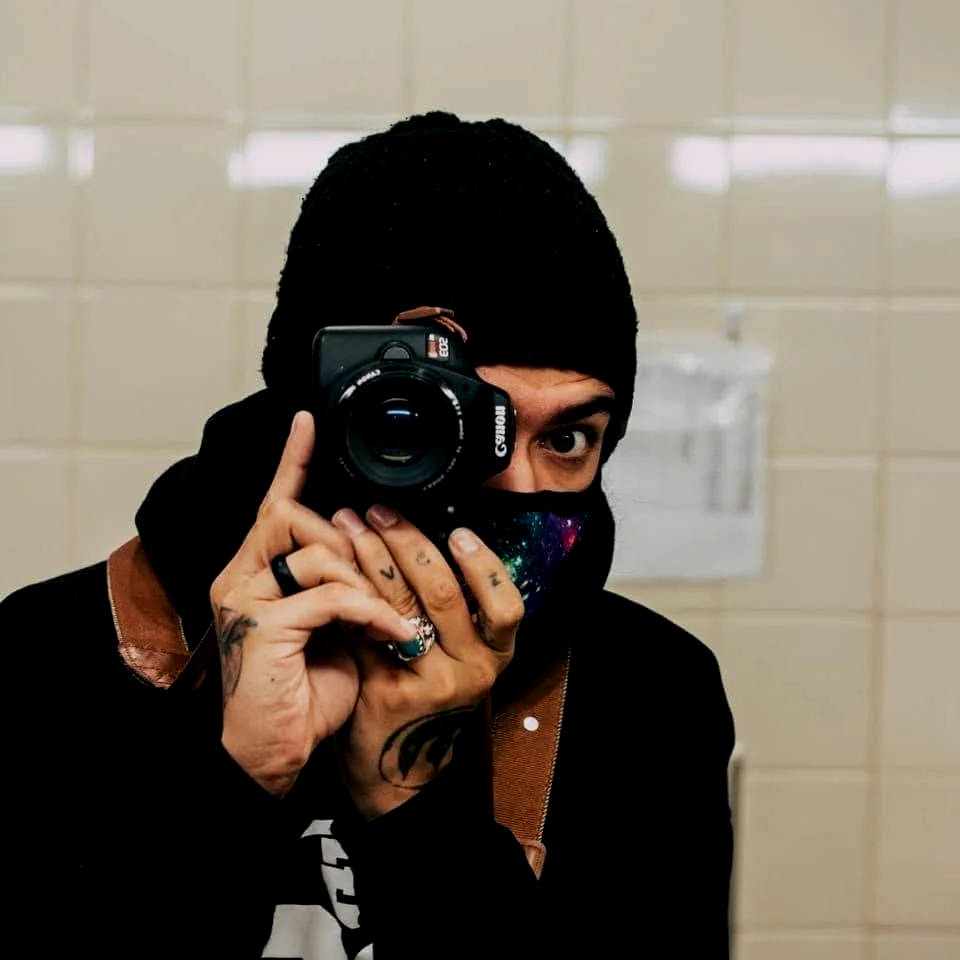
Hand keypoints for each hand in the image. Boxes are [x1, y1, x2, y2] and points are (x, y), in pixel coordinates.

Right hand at [209, 412, 419, 796]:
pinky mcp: (261, 626)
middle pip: (296, 516)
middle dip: (346, 542)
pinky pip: (331, 595)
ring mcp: (244, 599)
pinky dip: (370, 613)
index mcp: (254, 572)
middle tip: (369, 587)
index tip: (309, 421)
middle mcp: (239, 577)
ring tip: (381, 620)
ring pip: (317, 552)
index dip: (293, 461)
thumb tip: (370, 546)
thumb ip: (339, 582)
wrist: (275, 751)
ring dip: (363, 583)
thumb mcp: (331, 625)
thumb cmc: (303, 690)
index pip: (274, 504)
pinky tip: (389, 634)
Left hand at [330, 504, 524, 819]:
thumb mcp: (458, 656)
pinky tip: (334, 567)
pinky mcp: (387, 692)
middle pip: (443, 594)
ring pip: (401, 607)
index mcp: (495, 654)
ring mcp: (429, 684)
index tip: (458, 530)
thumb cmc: (426, 695)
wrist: (394, 768)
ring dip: (372, 556)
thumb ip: (453, 608)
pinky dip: (351, 594)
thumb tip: (425, 534)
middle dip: (408, 542)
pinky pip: (367, 630)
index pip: (506, 603)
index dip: (483, 563)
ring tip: (350, 525)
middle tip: (380, 511)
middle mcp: (471, 671)